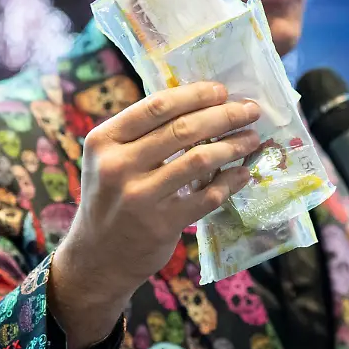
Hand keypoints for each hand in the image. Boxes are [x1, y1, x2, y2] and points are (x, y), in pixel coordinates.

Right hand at [50, 82, 260, 348]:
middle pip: (183, 130)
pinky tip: (243, 174)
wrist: (97, 257)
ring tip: (251, 139)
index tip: (222, 91)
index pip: (156, 106)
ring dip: (233, 146)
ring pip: (199, 160)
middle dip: (224, 115)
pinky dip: (230, 182)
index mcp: (104, 140)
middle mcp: (117, 166)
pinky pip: (207, 196)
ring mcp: (140, 197)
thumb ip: (142, 133)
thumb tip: (200, 102)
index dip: (195, 95)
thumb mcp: (110, 159)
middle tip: (250, 110)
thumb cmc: (111, 198)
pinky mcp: (161, 225)